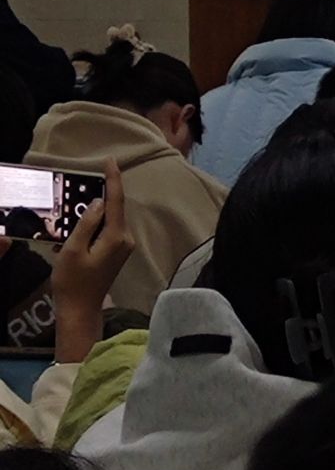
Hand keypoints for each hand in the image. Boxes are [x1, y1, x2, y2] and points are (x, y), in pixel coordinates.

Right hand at [50, 162, 131, 364]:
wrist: (80, 309)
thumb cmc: (73, 281)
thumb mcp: (74, 250)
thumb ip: (87, 224)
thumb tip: (97, 202)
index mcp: (117, 237)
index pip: (116, 201)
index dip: (113, 180)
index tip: (111, 161)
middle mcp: (126, 239)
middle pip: (114, 209)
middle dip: (101, 196)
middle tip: (87, 182)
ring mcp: (124, 246)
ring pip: (110, 220)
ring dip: (95, 212)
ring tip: (78, 208)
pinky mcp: (118, 252)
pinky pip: (107, 230)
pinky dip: (95, 225)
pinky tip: (80, 227)